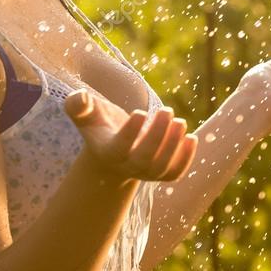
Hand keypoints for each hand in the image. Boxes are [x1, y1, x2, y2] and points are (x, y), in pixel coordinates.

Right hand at [63, 89, 196, 182]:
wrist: (112, 145)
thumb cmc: (99, 122)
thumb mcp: (87, 112)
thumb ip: (79, 105)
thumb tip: (79, 97)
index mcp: (106, 151)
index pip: (119, 148)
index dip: (130, 133)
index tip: (141, 112)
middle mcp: (126, 167)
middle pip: (144, 159)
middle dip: (157, 135)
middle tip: (166, 111)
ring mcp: (145, 173)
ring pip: (161, 167)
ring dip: (173, 145)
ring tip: (179, 121)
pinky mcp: (161, 173)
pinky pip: (175, 172)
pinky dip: (186, 158)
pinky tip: (191, 137)